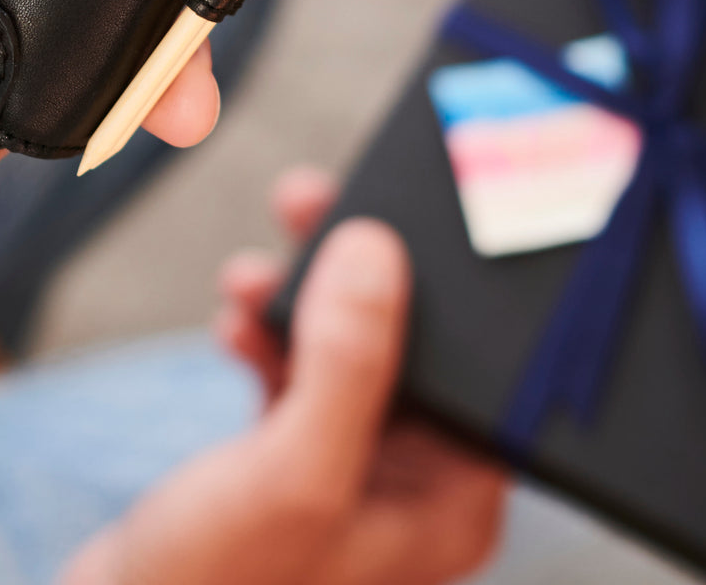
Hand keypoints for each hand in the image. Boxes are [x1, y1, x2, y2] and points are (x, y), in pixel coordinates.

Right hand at [63, 169, 505, 584]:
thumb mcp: (294, 470)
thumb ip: (347, 361)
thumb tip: (374, 249)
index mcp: (446, 502)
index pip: (474, 368)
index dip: (442, 284)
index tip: (399, 211)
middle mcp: (406, 482)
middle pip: (401, 342)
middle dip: (350, 273)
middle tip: (308, 203)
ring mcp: (347, 467)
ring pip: (340, 347)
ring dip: (296, 300)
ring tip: (247, 277)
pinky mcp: (290, 457)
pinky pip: (293, 370)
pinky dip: (263, 336)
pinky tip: (231, 326)